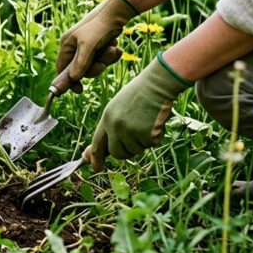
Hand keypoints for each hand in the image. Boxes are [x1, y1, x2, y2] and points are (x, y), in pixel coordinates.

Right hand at [57, 0, 136, 80]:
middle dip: (95, 67)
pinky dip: (111, 55)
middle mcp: (75, 46)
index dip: (69, 80)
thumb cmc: (100, 26)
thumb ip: (80, 63)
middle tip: (103, 64)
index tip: (79, 90)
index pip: (62, 68)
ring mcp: (87, 46)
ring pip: (95, 64)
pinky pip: (103, 58)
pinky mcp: (99, 45)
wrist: (118, 12)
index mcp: (67, 44)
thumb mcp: (88, 46)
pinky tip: (116, 47)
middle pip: (81, 69)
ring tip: (112, 48)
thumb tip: (73, 79)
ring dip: (106, 59)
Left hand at [85, 54, 191, 170]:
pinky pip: (150, 146)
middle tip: (135, 139)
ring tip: (145, 123)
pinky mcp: (146, 135)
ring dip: (141, 142)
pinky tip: (154, 122)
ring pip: (135, 151)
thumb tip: (105, 149)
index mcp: (107, 118)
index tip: (95, 168)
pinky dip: (154, 138)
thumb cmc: (139, 94)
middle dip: (125, 151)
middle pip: (117, 153)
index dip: (96, 158)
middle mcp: (116, 127)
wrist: (156, 85)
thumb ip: (111, 127)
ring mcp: (131, 132)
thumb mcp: (118, 108)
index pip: (98, 143)